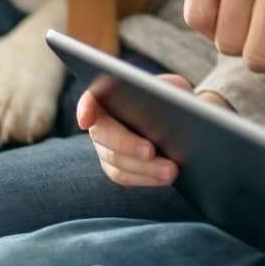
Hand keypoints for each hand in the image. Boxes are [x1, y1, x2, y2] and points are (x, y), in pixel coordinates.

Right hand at [76, 74, 232, 185]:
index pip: (90, 99)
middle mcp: (101, 123)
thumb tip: (168, 103)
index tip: (86, 119)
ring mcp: (105, 148)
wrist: (178, 123)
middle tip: (150, 151)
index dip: (85, 108)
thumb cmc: (172, 97)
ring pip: (116, 161)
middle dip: (126, 144)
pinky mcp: (116, 168)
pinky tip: (165, 177)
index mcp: (109, 95)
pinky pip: (126, 177)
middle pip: (104, 134)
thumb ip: (168, 89)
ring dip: (144, 168)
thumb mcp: (173, 87)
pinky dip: (147, 178)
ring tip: (171, 170)